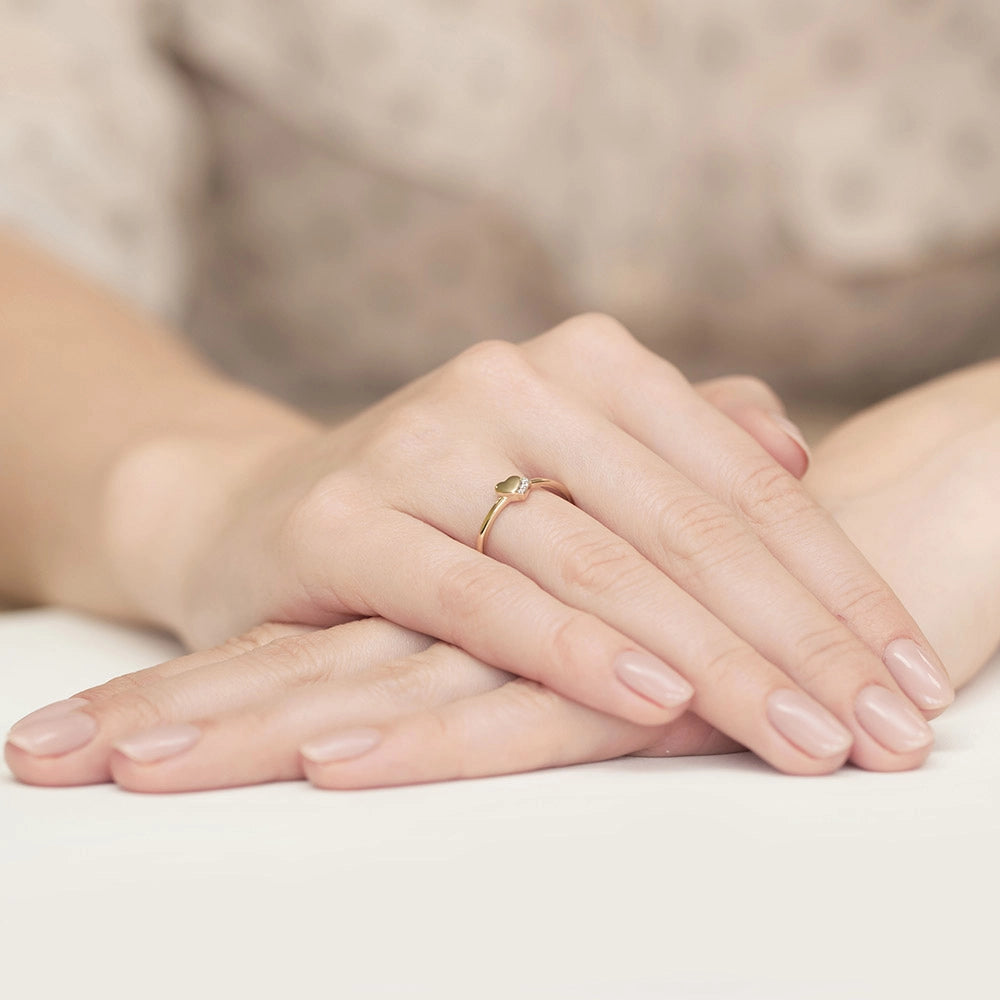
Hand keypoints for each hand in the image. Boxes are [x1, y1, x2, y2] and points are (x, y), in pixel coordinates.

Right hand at [12, 360, 973, 788]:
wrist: (264, 510)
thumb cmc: (444, 502)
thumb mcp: (570, 463)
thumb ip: (681, 446)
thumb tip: (796, 455)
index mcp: (583, 364)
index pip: (741, 481)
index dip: (837, 582)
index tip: (908, 677)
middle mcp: (510, 382)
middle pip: (686, 523)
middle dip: (798, 637)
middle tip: (883, 733)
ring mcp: (422, 443)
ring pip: (597, 560)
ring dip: (711, 656)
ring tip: (801, 734)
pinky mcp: (345, 520)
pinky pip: (477, 593)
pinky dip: (567, 645)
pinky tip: (649, 698)